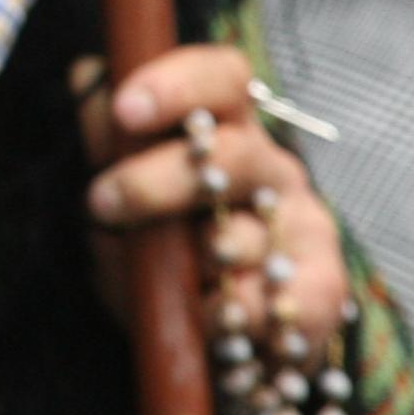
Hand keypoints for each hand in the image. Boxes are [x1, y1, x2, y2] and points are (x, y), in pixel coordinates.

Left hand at [80, 46, 347, 342]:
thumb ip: (106, 140)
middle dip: (161, 180)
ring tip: (168, 280)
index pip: (221, 79)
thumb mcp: (117, 193)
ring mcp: (303, 225)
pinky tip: (209, 317)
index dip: (176, 85)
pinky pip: (287, 299)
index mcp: (224, 128)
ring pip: (248, 234)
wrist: (207, 335)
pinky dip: (238, 312)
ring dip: (196, 261)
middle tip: (102, 202)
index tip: (125, 108)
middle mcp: (270, 168)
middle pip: (234, 154)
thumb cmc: (158, 246)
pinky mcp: (323, 287)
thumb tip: (90, 79)